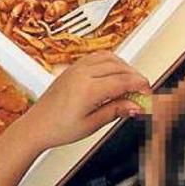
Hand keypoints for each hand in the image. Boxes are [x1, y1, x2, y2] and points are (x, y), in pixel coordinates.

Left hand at [17, 52, 149, 150]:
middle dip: (135, 77)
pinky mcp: (72, 68)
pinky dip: (111, 62)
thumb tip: (135, 105)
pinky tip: (115, 73)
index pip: (123, 81)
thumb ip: (116, 111)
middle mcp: (82, 74)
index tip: (148, 94)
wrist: (36, 126)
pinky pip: (97, 57)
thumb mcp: (92, 124)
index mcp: (88, 89)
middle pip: (119, 67)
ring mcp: (76, 68)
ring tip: (131, 83)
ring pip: (109, 58)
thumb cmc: (58, 128)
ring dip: (124, 67)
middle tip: (142, 91)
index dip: (140, 86)